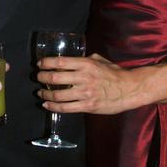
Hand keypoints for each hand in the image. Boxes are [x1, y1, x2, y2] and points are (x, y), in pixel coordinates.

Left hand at [37, 54, 166, 114]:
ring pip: (58, 95)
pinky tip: (47, 104)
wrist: (129, 89)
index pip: (60, 62)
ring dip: (45, 93)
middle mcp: (84, 77)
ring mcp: (85, 93)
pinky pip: (66, 108)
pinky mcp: (88, 106)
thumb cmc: (114, 73)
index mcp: (86, 64)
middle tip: (37, 77)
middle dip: (42, 77)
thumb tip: (72, 59)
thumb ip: (86, 59)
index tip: (39, 64)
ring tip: (40, 92)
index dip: (46, 63)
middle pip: (55, 77)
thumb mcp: (100, 60)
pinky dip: (53, 106)